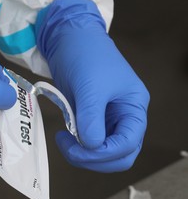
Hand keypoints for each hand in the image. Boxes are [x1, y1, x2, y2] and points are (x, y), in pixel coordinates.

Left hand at [35, 0, 149, 171]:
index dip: (106, 153)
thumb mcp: (90, 87)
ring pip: (103, 151)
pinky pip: (89, 141)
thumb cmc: (85, 56)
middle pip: (120, 154)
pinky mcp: (91, 118)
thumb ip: (92, 118)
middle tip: (69, 149)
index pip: (129, 143)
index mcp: (133, 107)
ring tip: (64, 140)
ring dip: (84, 154)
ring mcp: (107, 118)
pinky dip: (77, 145)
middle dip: (95, 158)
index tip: (81, 149)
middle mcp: (124, 116)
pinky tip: (64, 135)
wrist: (68, 39)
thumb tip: (91, 146)